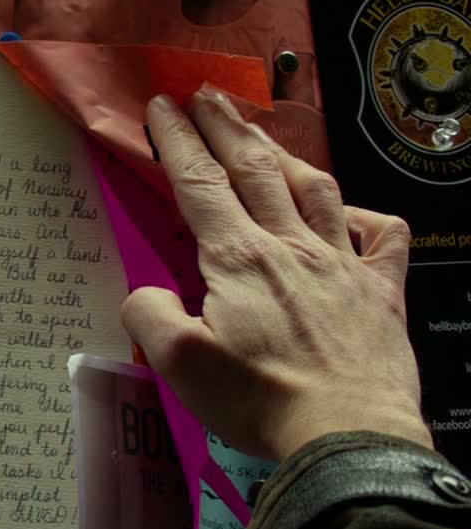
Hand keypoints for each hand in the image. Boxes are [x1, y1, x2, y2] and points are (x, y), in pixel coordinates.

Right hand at [123, 89, 427, 461]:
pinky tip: (350, 215)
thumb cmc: (261, 401)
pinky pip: (384, 238)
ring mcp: (342, 266)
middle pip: (255, 169)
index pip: (200, 184)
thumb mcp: (179, 364)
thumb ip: (150, 316)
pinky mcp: (382, 293)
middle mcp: (291, 248)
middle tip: (206, 95)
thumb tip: (145, 293)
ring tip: (262, 135)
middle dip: (225, 126)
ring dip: (284, 154)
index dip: (177, 141)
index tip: (161, 107)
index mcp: (239, 260)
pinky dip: (366, 217)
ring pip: (314, 189)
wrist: (348, 432)